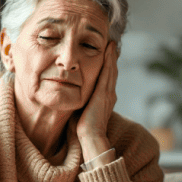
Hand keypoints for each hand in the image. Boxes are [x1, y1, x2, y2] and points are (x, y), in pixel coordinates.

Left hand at [76, 42, 116, 160]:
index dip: (107, 67)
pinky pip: (108, 71)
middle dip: (112, 58)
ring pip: (112, 69)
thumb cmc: (83, 129)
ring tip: (111, 44)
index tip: (105, 55)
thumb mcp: (82, 112)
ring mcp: (109, 92)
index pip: (107, 79)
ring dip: (112, 56)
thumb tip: (70, 98)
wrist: (91, 137)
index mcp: (104, 99)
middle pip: (112, 72)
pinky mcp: (105, 92)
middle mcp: (110, 94)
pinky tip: (109, 50)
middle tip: (112, 45)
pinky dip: (109, 60)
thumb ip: (80, 103)